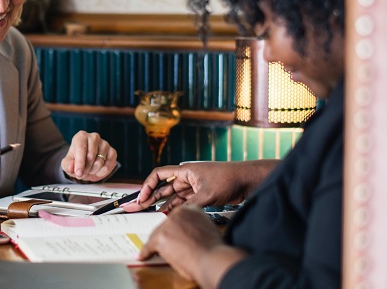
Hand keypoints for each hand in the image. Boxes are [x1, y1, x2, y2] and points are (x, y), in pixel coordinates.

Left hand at [61, 130, 116, 181]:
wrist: (86, 163)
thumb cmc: (75, 161)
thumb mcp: (67, 164)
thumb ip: (67, 165)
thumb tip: (71, 167)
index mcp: (81, 137)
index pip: (81, 149)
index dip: (79, 163)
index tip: (78, 173)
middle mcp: (94, 137)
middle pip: (91, 156)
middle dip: (86, 168)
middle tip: (82, 172)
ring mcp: (105, 144)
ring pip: (100, 162)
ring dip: (93, 171)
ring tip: (89, 170)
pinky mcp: (112, 151)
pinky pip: (109, 165)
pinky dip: (102, 172)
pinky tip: (97, 171)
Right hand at [120, 160, 274, 212]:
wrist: (247, 180)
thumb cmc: (228, 179)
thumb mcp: (207, 194)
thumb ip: (190, 205)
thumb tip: (175, 216)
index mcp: (185, 171)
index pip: (159, 175)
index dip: (148, 186)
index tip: (142, 198)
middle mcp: (187, 177)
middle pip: (163, 186)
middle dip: (151, 196)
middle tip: (139, 207)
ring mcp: (194, 186)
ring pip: (173, 195)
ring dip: (162, 204)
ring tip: (151, 214)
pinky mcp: (201, 194)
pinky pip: (183, 201)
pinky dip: (175, 208)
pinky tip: (168, 215)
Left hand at [137, 204, 244, 286]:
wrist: (212, 259)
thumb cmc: (213, 250)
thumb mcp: (207, 230)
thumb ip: (195, 228)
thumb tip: (186, 236)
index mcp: (192, 209)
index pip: (176, 217)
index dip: (174, 229)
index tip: (172, 235)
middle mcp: (179, 212)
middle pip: (165, 225)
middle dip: (165, 237)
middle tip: (166, 246)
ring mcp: (168, 224)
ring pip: (156, 235)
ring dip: (157, 245)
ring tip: (156, 253)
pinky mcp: (161, 236)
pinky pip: (149, 246)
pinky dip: (146, 252)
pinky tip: (144, 256)